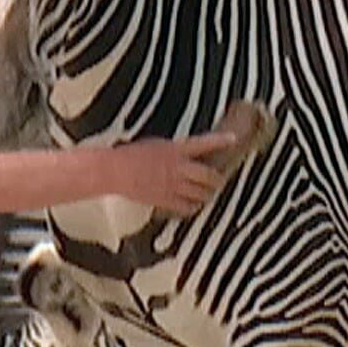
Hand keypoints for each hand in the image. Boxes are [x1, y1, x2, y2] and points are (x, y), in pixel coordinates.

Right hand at [93, 129, 244, 216]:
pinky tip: (194, 205)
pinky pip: (187, 207)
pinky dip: (194, 207)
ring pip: (201, 194)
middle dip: (217, 179)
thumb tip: (187, 154)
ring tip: (209, 193)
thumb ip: (175, 150)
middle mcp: (179, 168)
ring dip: (208, 193)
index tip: (233, 139)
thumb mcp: (157, 145)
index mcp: (176, 150)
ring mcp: (173, 186)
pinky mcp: (166, 200)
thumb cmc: (131, 154)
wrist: (115, 171)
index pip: (204, 144)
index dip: (221, 141)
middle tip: (219, 180)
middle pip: (209, 176)